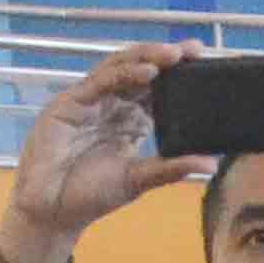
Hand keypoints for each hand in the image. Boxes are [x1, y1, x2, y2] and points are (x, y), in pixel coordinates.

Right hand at [1, 43, 213, 262]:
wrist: (52, 213)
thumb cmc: (89, 196)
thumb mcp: (138, 180)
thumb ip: (172, 169)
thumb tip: (211, 164)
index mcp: (129, 120)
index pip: (156, 89)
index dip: (178, 74)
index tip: (204, 61)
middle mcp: (110, 105)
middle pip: (140, 70)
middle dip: (165, 57)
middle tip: (193, 50)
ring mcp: (89, 101)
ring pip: (120, 68)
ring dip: (146, 58)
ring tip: (173, 55)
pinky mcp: (69, 103)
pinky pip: (98, 82)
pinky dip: (122, 74)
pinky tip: (146, 72)